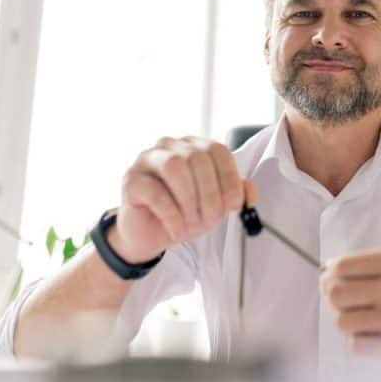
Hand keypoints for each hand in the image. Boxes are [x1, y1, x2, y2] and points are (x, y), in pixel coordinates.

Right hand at [111, 137, 253, 262]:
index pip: (218, 150)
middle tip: (211, 219)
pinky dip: (172, 215)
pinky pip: (155, 192)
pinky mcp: (131, 179)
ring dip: (189, 199)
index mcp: (195, 147)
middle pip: (198, 158)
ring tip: (191, 222)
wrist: (150, 235)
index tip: (233, 205)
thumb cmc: (184, 213)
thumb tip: (249, 192)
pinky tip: (177, 229)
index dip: (229, 178)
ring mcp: (148, 159)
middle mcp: (171, 146)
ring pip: (175, 167)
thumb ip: (235, 194)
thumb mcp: (216, 206)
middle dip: (210, 194)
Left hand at [321, 246, 380, 370]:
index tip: (331, 280)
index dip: (332, 275)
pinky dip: (364, 345)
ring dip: (351, 324)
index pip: (343, 264)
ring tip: (368, 323)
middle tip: (345, 305)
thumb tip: (332, 270)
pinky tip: (380, 339)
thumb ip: (380, 267)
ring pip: (343, 320)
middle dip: (335, 301)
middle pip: (336, 292)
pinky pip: (358, 345)